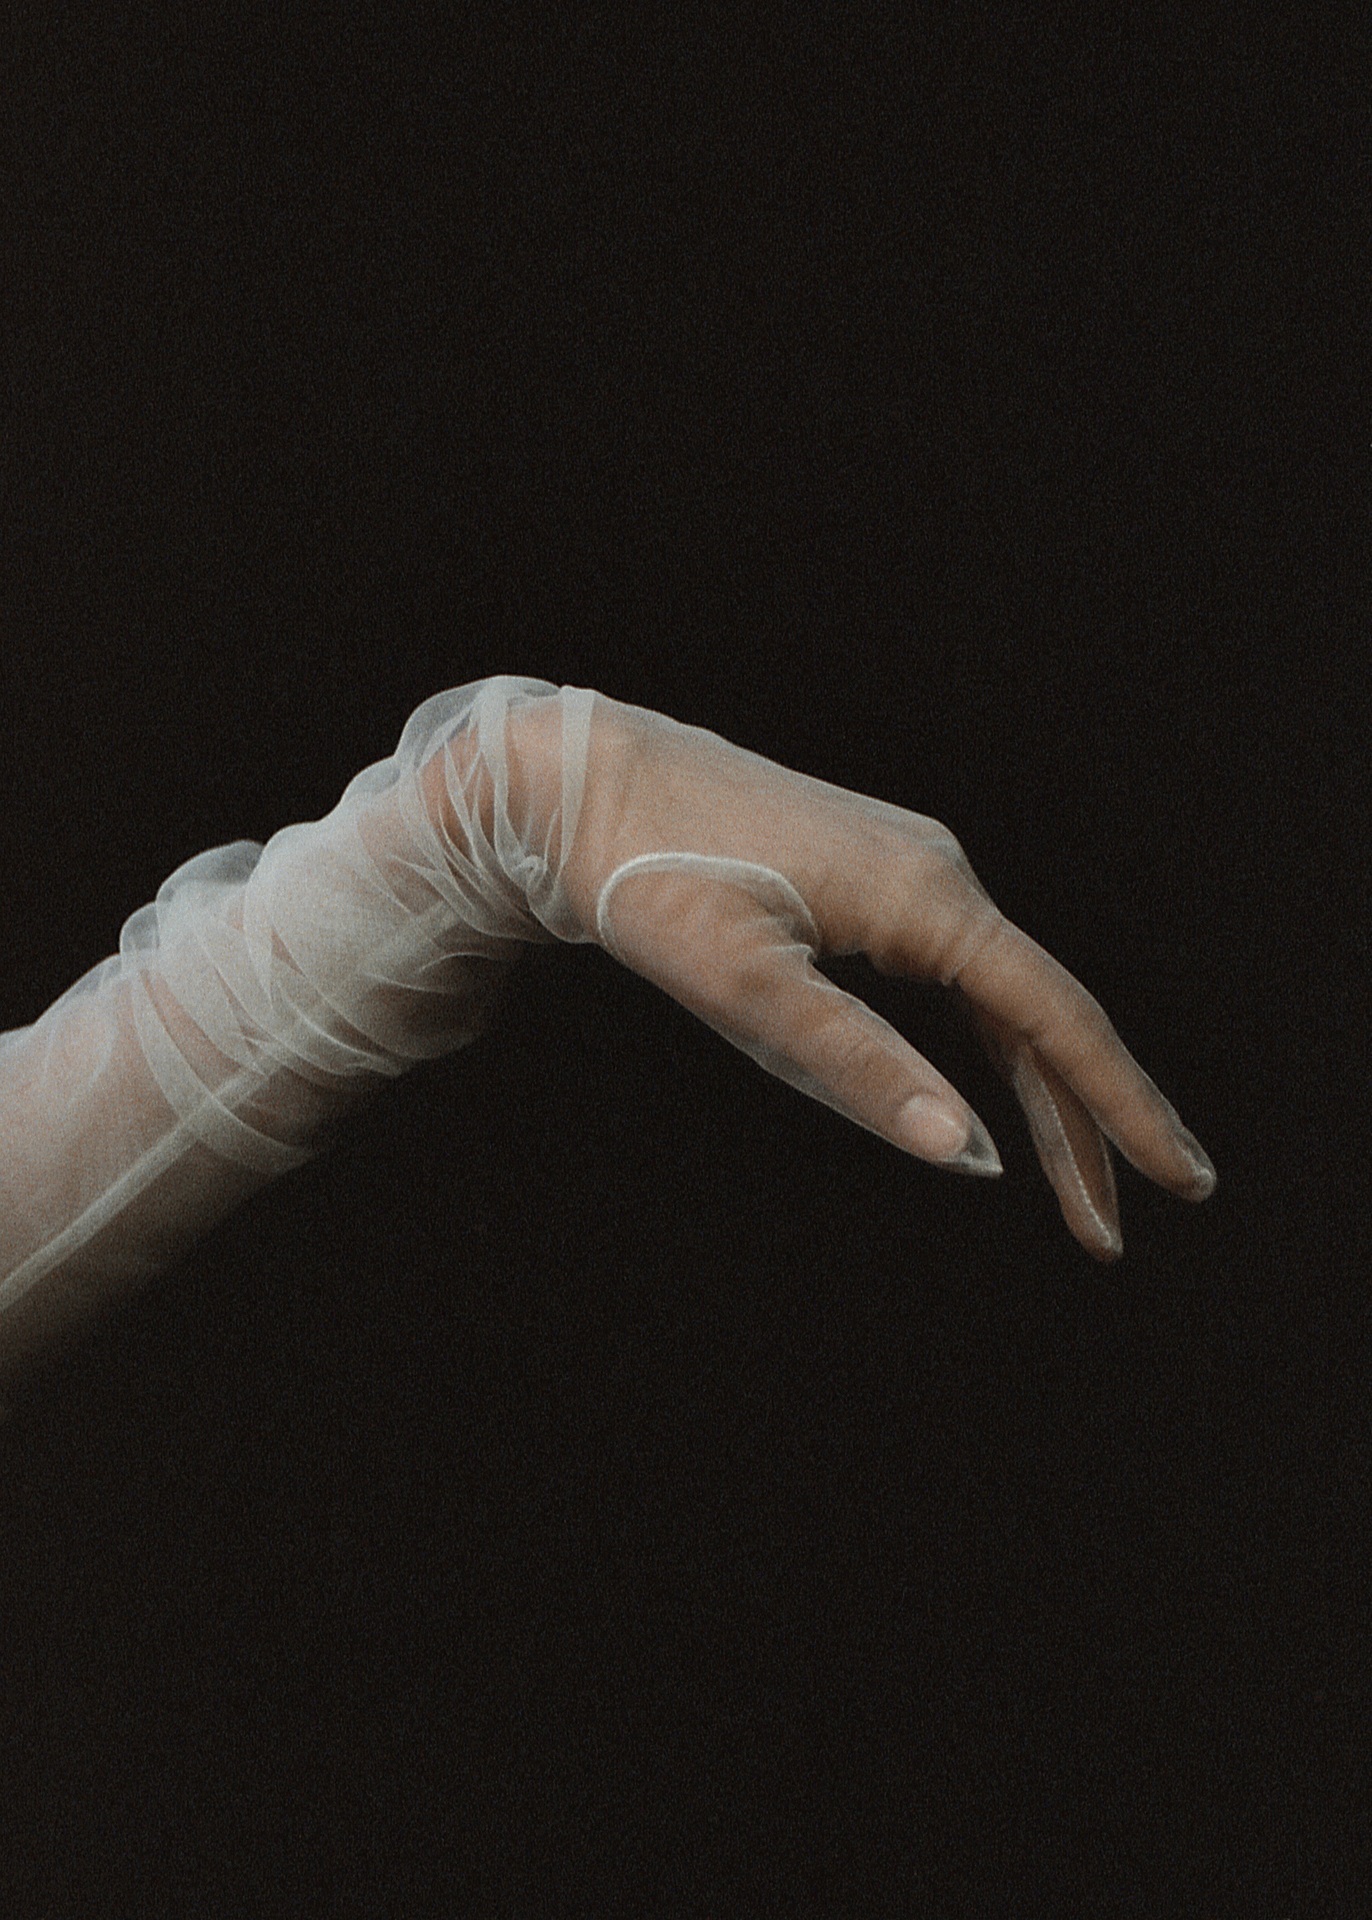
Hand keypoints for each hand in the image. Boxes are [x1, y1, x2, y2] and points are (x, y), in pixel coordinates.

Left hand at [533, 692, 1216, 1261]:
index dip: (1119, 1108)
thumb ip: (857, 1064)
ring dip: (1042, 1091)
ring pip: (1003, 997)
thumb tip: (965, 1153)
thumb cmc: (653, 878)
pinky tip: (997, 1089)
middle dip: (1088, 1123)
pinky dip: (991, 1043)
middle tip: (1115, 1229)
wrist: (585, 782)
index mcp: (924, 897)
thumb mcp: (744, 985)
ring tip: (1073, 1185)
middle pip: (1043, 1013)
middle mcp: (937, 874)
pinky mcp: (873, 879)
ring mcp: (908, 870)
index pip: (1054, 1017)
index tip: (1178, 1181)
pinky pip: (960, 973)